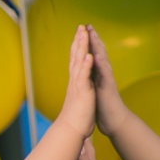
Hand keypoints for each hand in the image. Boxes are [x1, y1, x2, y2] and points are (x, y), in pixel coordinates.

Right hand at [54, 25, 96, 139]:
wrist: (71, 132)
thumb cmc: (76, 120)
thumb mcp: (79, 102)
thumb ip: (78, 93)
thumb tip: (77, 91)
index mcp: (76, 83)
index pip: (76, 61)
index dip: (78, 48)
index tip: (79, 35)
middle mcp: (75, 81)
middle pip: (75, 57)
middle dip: (78, 41)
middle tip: (80, 26)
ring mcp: (77, 85)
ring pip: (78, 62)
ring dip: (81, 47)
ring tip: (83, 33)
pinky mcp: (82, 92)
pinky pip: (84, 76)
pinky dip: (86, 65)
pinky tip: (88, 54)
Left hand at [87, 27, 130, 137]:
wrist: (114, 122)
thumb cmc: (104, 108)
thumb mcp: (95, 91)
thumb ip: (93, 81)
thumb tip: (89, 75)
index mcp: (97, 75)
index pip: (92, 56)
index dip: (87, 44)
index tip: (81, 32)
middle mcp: (103, 75)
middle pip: (98, 53)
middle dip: (93, 39)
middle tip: (87, 25)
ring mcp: (106, 80)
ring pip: (102, 60)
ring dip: (98, 47)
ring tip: (93, 34)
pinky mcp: (108, 88)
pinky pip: (104, 74)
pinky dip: (101, 64)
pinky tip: (97, 56)